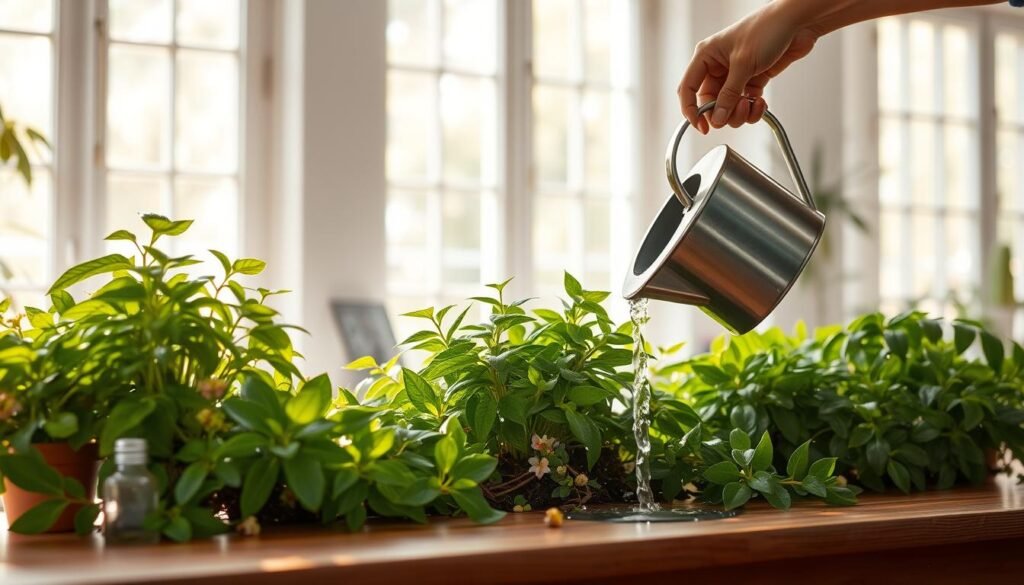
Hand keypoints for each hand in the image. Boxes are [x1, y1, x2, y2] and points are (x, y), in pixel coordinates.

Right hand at [678, 3, 820, 133]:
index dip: (691, 111)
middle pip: (710, 102)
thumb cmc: (767, 29)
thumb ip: (729, 94)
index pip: (688, 89)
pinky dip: (753, 108)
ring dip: (740, 112)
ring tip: (752, 104)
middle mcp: (718, 66)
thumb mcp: (743, 64)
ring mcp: (736, 74)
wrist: (797, 22)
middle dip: (723, 113)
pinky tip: (760, 102)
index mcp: (707, 56)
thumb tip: (718, 118)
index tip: (702, 127)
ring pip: (728, 106)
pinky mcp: (752, 80)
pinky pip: (745, 103)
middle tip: (735, 114)